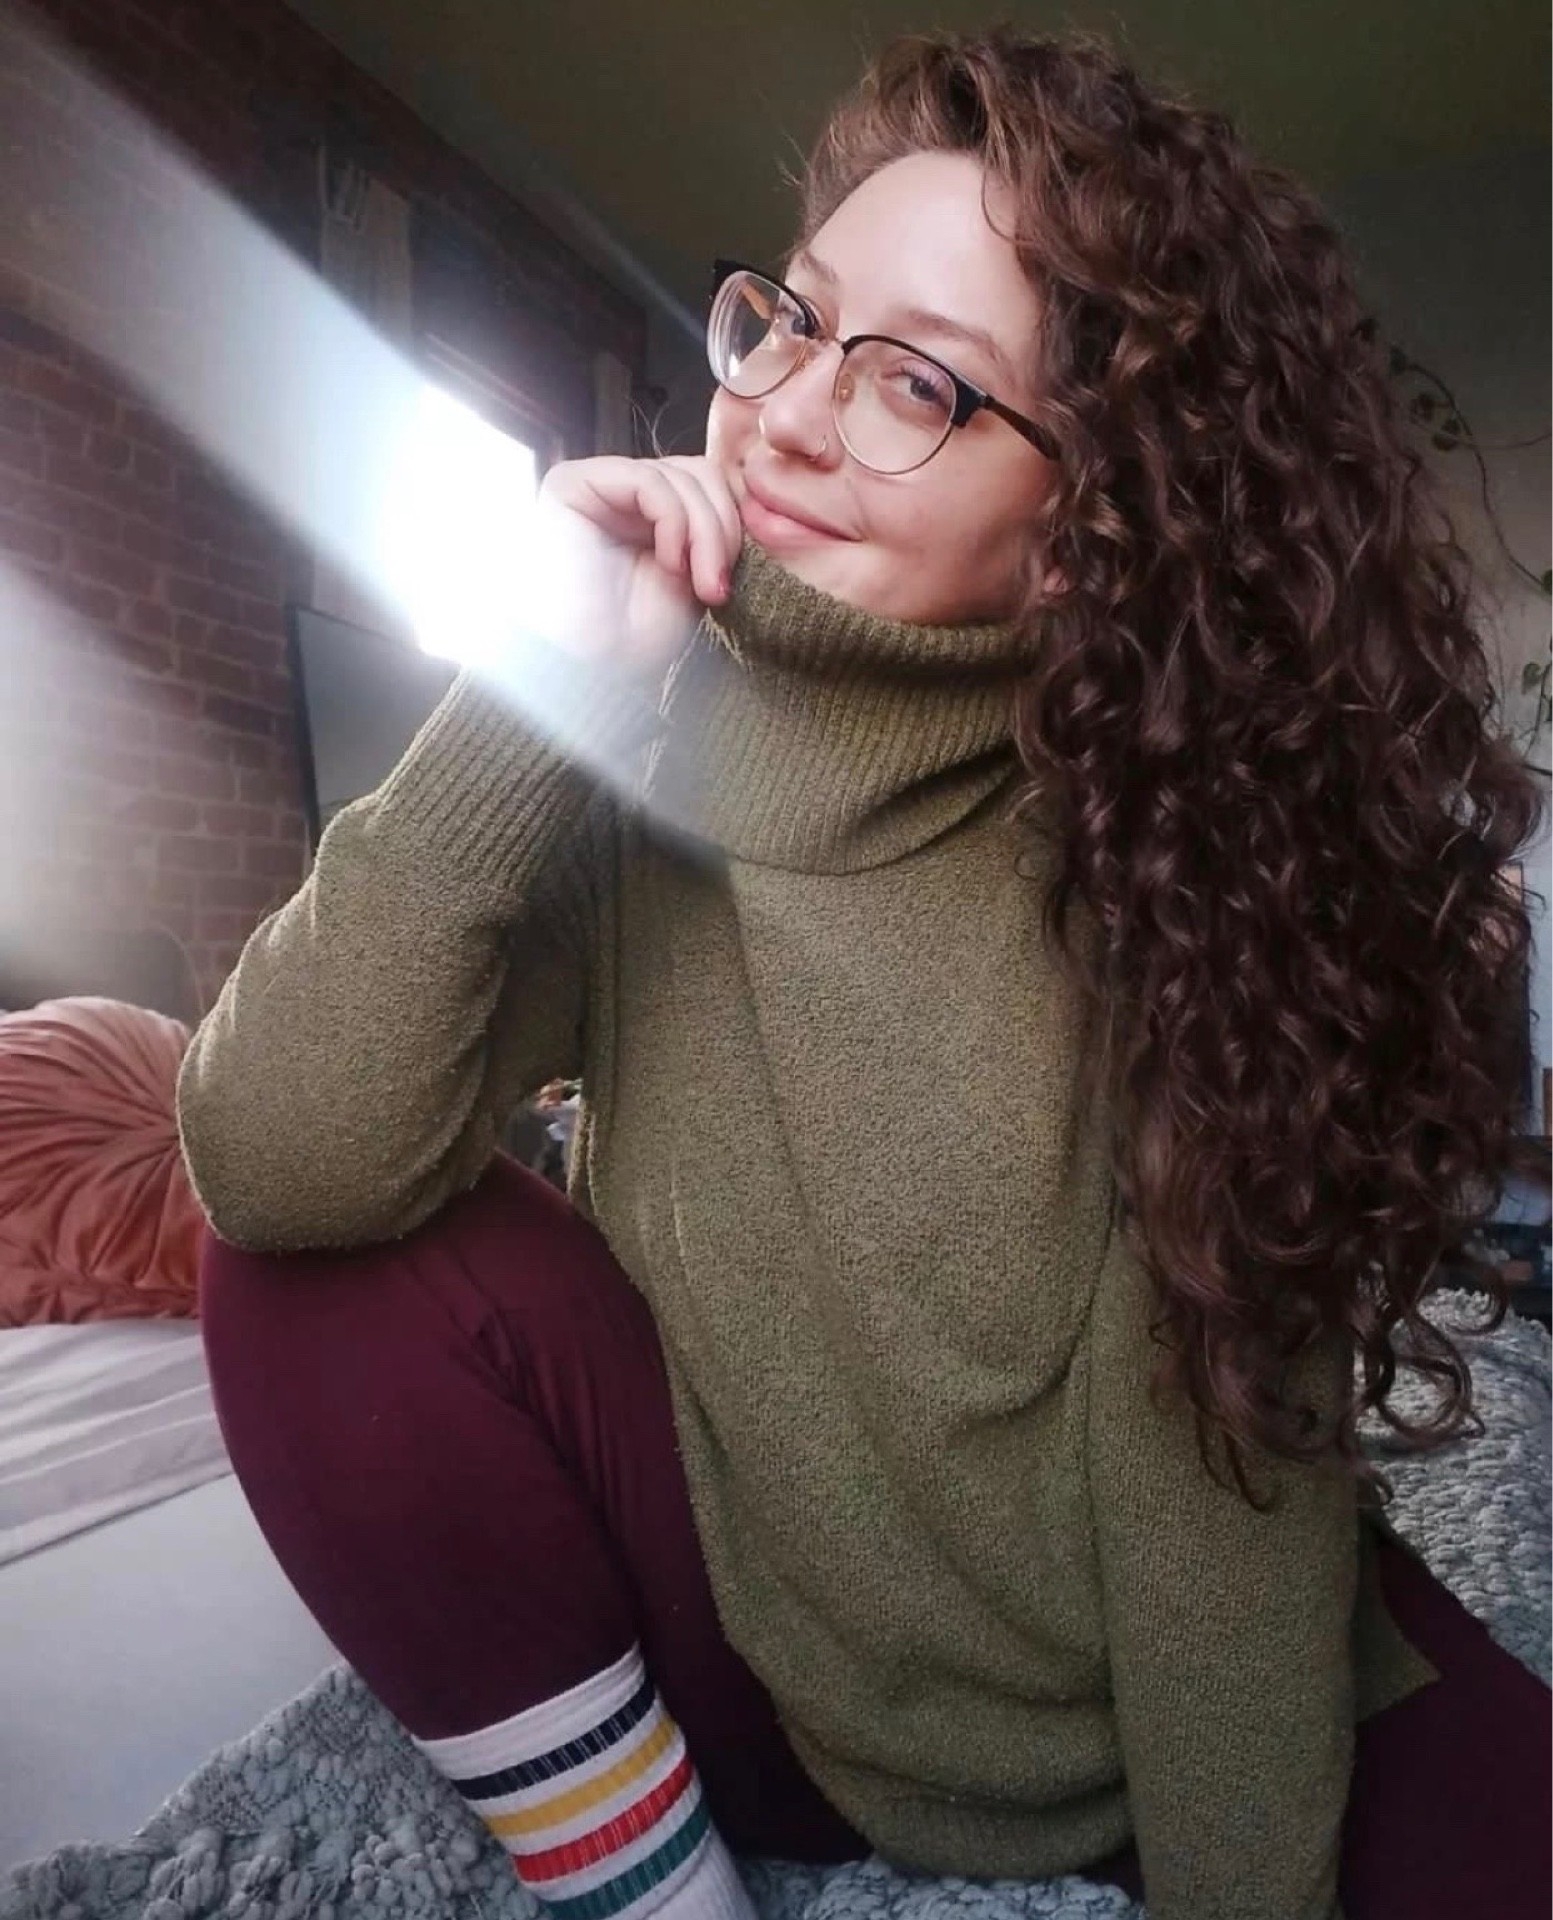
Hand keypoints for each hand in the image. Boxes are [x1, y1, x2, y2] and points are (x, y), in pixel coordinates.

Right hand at [523, 454, 742, 679]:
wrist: (583, 671)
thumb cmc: (632, 639)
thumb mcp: (693, 580)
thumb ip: (714, 535)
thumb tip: (748, 502)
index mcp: (650, 515)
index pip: (708, 486)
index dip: (731, 526)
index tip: (727, 585)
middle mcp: (622, 493)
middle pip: (701, 473)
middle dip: (723, 530)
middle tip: (718, 587)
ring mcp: (597, 485)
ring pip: (683, 474)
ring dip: (705, 533)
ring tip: (698, 585)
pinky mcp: (572, 483)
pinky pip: (649, 480)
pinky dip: (675, 523)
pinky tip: (669, 566)